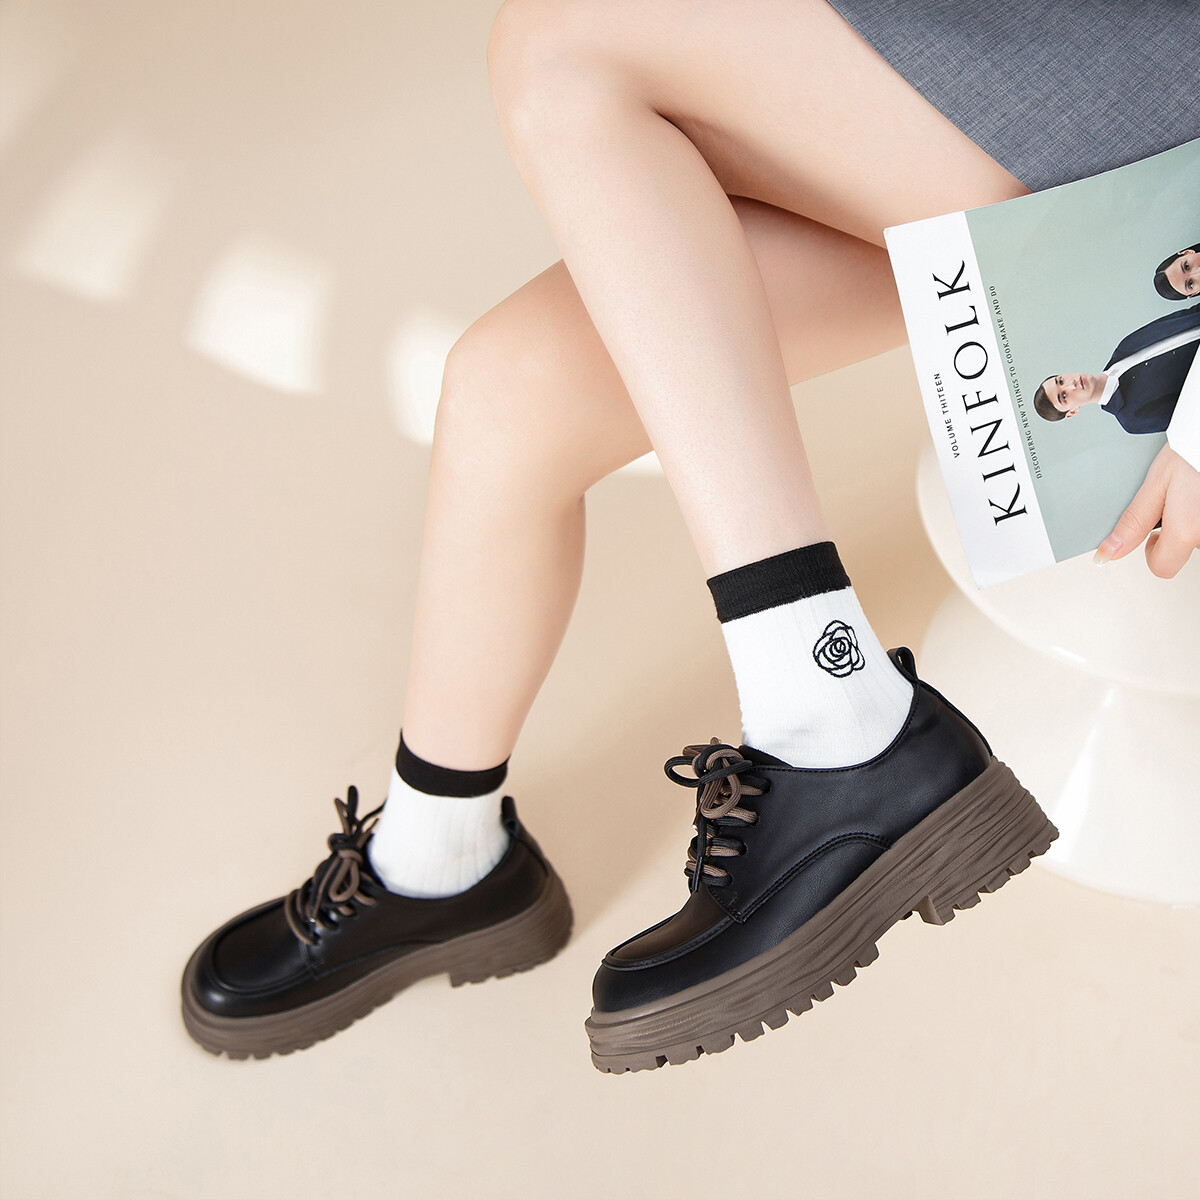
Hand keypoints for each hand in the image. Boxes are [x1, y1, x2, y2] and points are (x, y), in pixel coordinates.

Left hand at [1095, 444, 1199, 576]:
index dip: (1151, 552)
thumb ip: (1134, 521)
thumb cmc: (1193, 448)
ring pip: (1198, 536)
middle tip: (1177, 500)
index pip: (1162, 568)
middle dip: (1177, 531)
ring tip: (1192, 491)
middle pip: (1184, 551)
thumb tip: (1108, 552)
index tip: (1150, 535)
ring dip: (1193, 520)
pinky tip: (1198, 493)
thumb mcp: (1155, 483)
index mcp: (1187, 530)